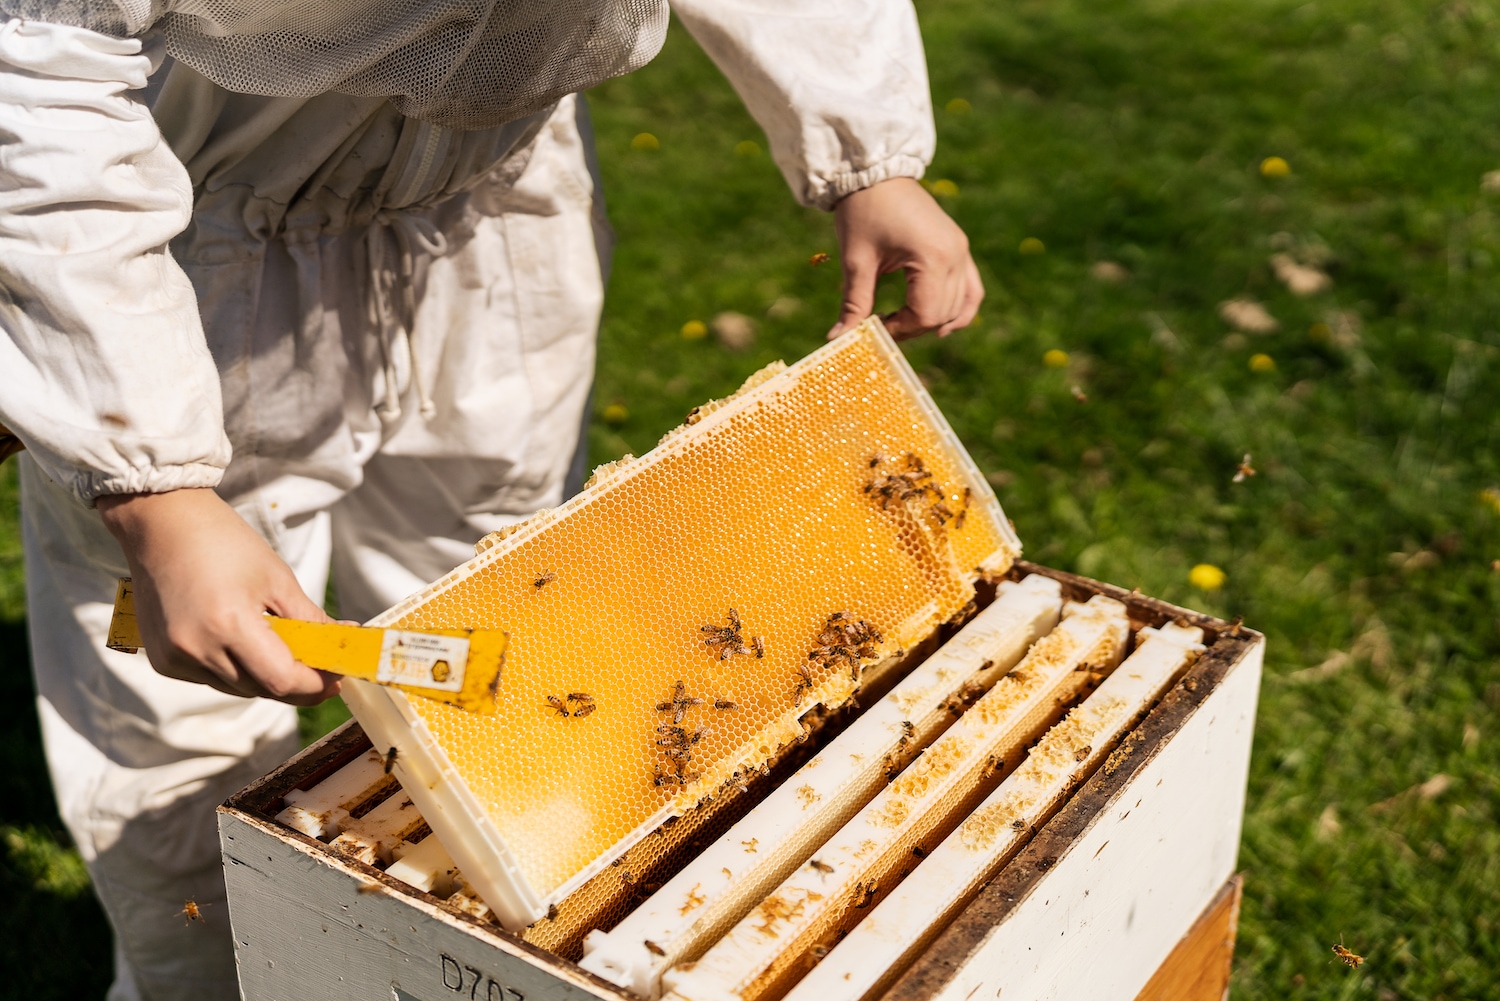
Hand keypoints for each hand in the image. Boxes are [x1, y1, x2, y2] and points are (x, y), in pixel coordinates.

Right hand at [98, 489, 340, 704]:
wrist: (162, 523)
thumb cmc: (222, 542)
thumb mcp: (278, 579)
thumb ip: (310, 622)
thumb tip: (341, 646)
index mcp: (227, 624)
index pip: (281, 680)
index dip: (315, 683)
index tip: (337, 676)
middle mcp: (195, 649)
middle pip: (261, 689)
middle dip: (297, 682)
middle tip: (323, 667)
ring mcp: (174, 658)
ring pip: (238, 688)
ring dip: (266, 676)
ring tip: (286, 650)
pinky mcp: (164, 661)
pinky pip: (213, 680)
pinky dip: (237, 670)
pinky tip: (246, 643)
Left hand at [829, 176, 983, 339]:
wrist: (876, 173)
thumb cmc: (863, 211)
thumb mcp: (856, 260)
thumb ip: (854, 302)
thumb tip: (836, 339)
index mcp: (933, 257)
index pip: (926, 314)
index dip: (900, 330)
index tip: (873, 329)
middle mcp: (955, 255)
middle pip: (942, 313)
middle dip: (912, 327)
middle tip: (881, 328)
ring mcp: (961, 250)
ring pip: (958, 306)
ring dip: (932, 321)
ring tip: (902, 324)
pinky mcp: (959, 247)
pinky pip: (971, 289)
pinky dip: (960, 309)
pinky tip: (942, 326)